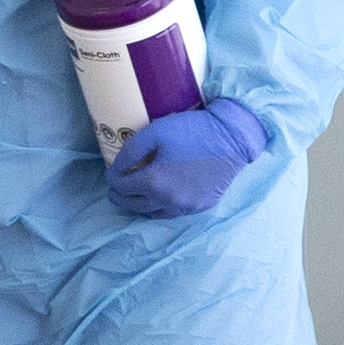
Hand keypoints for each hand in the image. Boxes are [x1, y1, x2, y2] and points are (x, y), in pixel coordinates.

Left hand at [106, 98, 268, 218]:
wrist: (232, 138)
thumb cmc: (193, 131)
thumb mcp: (155, 132)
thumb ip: (130, 151)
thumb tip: (116, 168)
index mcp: (154, 182)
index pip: (121, 187)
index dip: (112, 178)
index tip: (111, 171)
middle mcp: (168, 200)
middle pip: (134, 205)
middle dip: (120, 196)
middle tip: (115, 188)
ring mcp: (186, 206)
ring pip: (153, 213)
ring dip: (139, 205)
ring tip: (134, 195)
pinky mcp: (201, 206)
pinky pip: (173, 213)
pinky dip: (160, 208)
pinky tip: (159, 198)